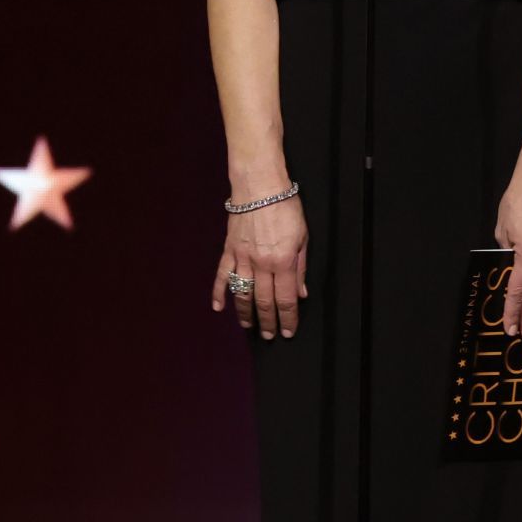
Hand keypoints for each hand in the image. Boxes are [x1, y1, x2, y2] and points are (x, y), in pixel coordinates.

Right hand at [211, 194, 307, 339]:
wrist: (259, 186)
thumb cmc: (285, 206)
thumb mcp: (303, 236)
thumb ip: (301, 266)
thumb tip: (301, 292)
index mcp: (283, 261)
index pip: (286, 299)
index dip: (287, 318)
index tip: (288, 331)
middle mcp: (261, 264)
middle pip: (264, 301)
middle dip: (267, 322)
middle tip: (269, 336)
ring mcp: (242, 258)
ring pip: (242, 294)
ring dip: (245, 313)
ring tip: (249, 327)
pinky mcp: (229, 250)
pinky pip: (222, 275)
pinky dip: (218, 293)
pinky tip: (218, 307)